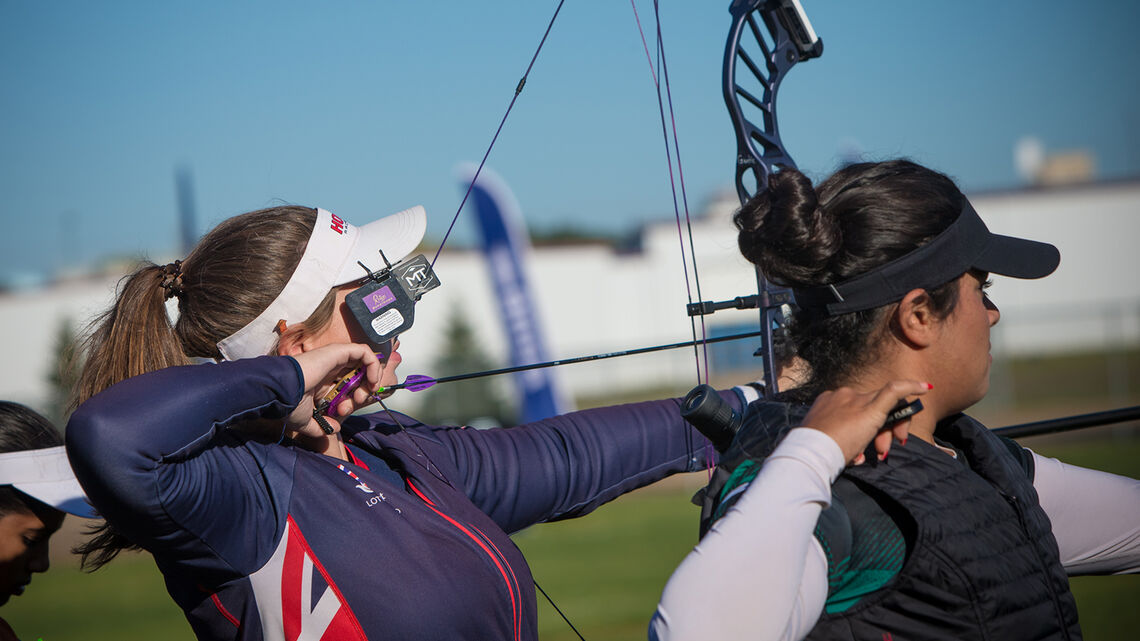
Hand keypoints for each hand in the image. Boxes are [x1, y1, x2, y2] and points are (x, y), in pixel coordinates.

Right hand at [286, 343, 381, 437]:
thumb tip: (333, 429)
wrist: (282, 391)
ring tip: (360, 395)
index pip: (346, 384)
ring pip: (364, 362)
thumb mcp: (305, 421)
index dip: (351, 398)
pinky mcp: (339, 351)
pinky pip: (365, 352)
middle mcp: (330, 368)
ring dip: (369, 379)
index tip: (344, 410)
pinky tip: (370, 381)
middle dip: (361, 390)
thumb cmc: (288, 402)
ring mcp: (335, 358)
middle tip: (355, 401)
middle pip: (357, 374)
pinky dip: (373, 365)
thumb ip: (320, 426)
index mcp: (323, 381)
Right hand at [800, 380, 931, 463]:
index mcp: (830, 401)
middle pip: (872, 405)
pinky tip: (925, 388)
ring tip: (885, 449)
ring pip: (883, 406)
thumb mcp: (825, 441)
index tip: (868, 444)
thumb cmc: (814, 451)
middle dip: (882, 430)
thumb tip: (854, 453)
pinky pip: (894, 391)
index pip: (857, 406)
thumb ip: (840, 440)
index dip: (867, 424)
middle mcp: (844, 396)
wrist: (810, 451)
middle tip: (882, 451)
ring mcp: (856, 401)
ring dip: (890, 429)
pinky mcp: (871, 408)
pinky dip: (910, 387)